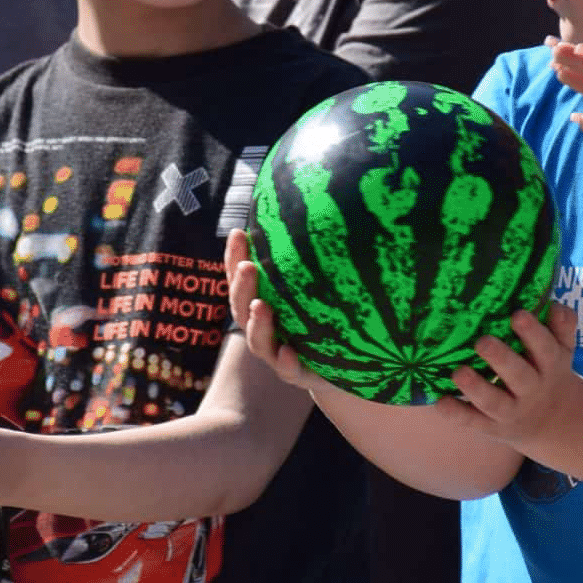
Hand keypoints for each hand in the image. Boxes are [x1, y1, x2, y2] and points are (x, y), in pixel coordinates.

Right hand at [223, 230, 337, 395]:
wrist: (348, 370)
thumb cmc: (330, 320)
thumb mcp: (322, 287)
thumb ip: (315, 259)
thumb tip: (323, 206)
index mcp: (264, 304)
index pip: (242, 279)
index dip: (234, 258)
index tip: (237, 233)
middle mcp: (266, 329)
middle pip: (243, 308)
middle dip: (241, 287)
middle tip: (248, 267)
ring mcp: (279, 355)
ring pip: (259, 342)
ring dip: (257, 324)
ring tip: (261, 306)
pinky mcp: (299, 376)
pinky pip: (290, 372)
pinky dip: (287, 362)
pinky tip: (290, 352)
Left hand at [432, 303, 582, 446]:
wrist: (553, 421)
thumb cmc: (549, 370)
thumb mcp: (563, 350)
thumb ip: (562, 325)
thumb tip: (553, 305)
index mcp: (550, 366)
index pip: (545, 349)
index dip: (533, 333)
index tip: (517, 314)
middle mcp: (531, 389)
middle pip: (519, 376)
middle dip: (501, 358)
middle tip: (482, 341)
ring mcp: (510, 410)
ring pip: (493, 402)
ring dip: (476, 388)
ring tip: (458, 372)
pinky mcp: (490, 425)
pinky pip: (472, 421)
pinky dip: (455, 413)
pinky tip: (440, 402)